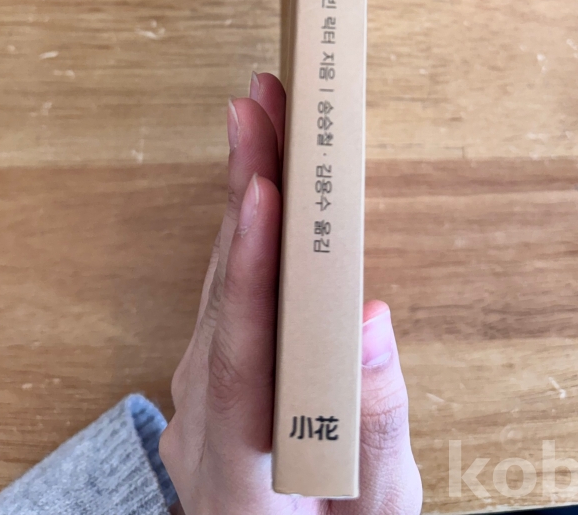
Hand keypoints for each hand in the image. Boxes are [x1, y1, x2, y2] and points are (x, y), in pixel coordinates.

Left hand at [160, 72, 421, 514]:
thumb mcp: (377, 512)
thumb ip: (375, 424)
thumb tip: (371, 317)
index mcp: (240, 470)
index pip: (244, 354)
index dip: (253, 265)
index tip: (265, 187)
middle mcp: (204, 420)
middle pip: (224, 292)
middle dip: (245, 186)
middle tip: (261, 104)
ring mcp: (200, 394)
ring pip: (220, 279)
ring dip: (241, 192)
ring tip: (261, 118)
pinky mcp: (213, 375)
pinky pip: (225, 290)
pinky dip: (243, 229)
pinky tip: (256, 181)